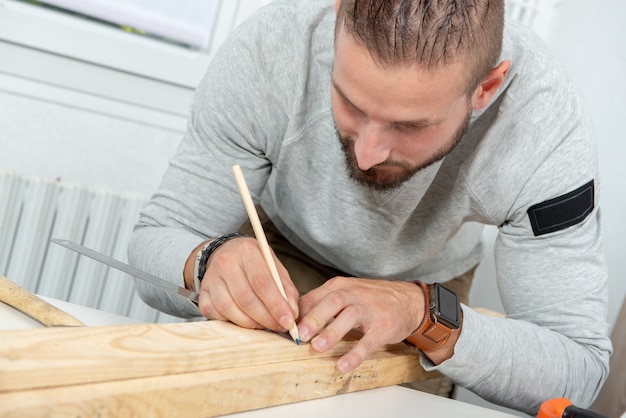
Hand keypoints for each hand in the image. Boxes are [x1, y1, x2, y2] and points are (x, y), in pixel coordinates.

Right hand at [196, 237, 299, 332]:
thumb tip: (292, 314)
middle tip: (279, 327)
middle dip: (266, 318)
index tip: (288, 321)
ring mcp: (211, 278)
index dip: (276, 305)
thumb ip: (286, 289)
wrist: (226, 253)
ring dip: (250, 323)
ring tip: (263, 324)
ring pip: (230, 309)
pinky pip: (216, 315)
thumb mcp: (274, 266)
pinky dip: (232, 322)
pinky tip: (244, 319)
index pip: (262, 283)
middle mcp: (226, 263)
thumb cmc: (254, 262)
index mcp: (247, 252)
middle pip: (246, 299)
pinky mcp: (202, 293)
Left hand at [297, 277, 425, 372]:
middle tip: (301, 334)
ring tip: (317, 348)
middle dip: (315, 318)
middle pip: (333, 302)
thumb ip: (322, 302)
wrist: (409, 300)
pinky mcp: (384, 327)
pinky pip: (368, 342)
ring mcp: (370, 310)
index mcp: (341, 286)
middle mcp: (355, 294)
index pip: (316, 296)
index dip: (300, 311)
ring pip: (349, 317)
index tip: (286, 325)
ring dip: (332, 332)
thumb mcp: (346, 292)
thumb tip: (293, 316)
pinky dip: (355, 354)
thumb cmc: (372, 298)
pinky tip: (342, 365)